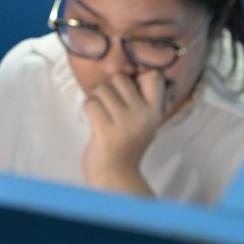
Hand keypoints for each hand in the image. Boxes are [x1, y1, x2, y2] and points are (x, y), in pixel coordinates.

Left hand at [81, 70, 166, 195]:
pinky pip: (91, 103)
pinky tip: (95, 121)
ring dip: (96, 98)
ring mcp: (125, 125)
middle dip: (109, 87)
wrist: (115, 176)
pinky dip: (88, 109)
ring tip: (102, 114)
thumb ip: (140, 97)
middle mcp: (144, 116)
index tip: (131, 91)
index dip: (138, 77)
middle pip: (119, 78)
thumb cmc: (126, 143)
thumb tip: (126, 67)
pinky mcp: (106, 133)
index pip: (153, 76)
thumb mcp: (143, 120)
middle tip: (110, 106)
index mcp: (155, 111)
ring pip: (102, 89)